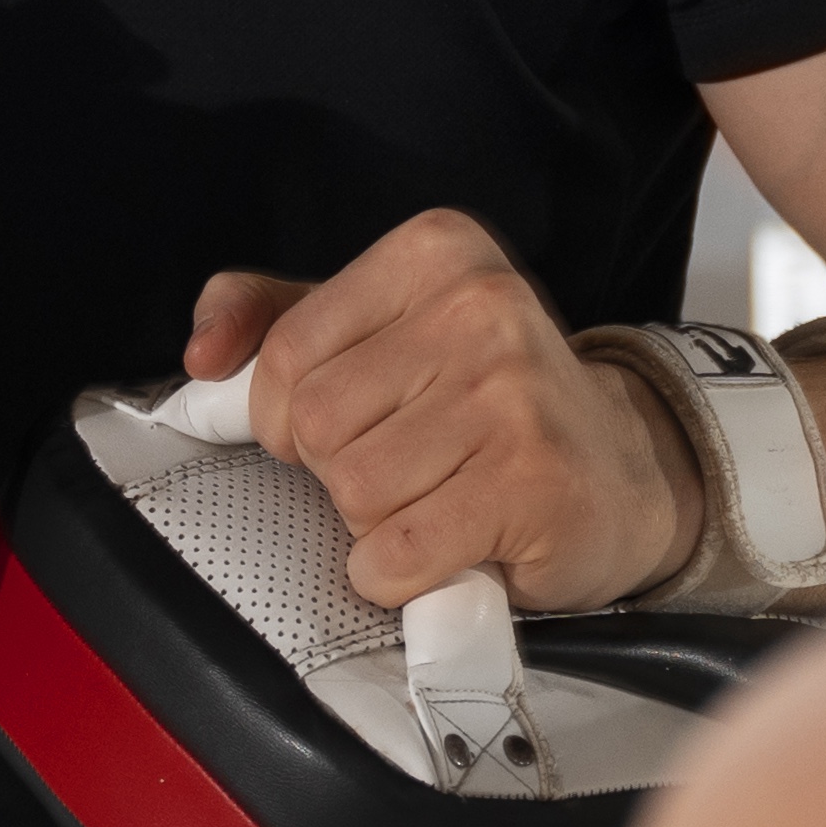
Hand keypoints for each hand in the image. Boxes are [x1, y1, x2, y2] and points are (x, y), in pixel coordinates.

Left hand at [185, 209, 701, 611]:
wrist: (621, 472)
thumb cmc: (483, 403)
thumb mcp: (379, 331)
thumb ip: (273, 319)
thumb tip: (204, 356)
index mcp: (436, 250)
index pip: (287, 350)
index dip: (289, 414)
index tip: (353, 422)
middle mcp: (482, 305)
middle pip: (316, 425)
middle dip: (342, 469)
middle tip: (415, 464)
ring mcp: (513, 393)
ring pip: (352, 493)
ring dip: (379, 525)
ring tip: (443, 498)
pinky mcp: (531, 482)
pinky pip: (394, 556)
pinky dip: (402, 576)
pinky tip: (454, 544)